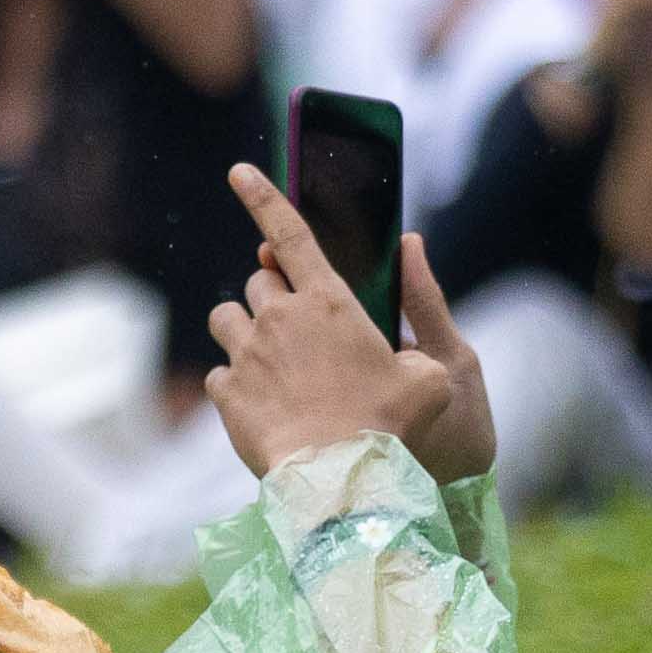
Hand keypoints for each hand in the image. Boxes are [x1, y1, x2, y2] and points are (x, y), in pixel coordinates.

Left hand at [210, 168, 494, 483]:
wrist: (341, 481)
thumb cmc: (392, 427)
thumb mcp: (433, 373)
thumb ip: (423, 326)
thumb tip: (414, 280)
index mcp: (329, 300)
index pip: (288, 231)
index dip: (262, 195)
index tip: (238, 172)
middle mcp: (279, 316)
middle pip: (259, 279)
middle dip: (273, 292)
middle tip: (295, 326)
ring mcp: (247, 354)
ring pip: (226, 318)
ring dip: (243, 330)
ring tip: (268, 360)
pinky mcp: (226, 393)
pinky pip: (218, 373)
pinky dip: (234, 383)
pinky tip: (260, 405)